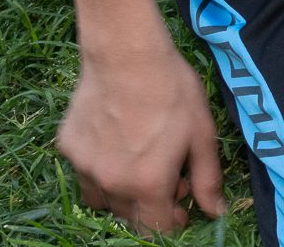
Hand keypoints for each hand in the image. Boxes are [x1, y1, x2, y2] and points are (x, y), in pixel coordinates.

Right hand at [58, 38, 225, 233]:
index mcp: (147, 183)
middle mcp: (111, 183)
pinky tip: (119, 140)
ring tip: (142, 160)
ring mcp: (84, 167)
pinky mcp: (67, 149)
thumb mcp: (202, 133)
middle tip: (169, 173)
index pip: (154, 229)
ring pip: (102, 199)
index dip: (171, 223)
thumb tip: (216, 212)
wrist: (127, 54)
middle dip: (152, 204)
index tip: (182, 206)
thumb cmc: (172, 90)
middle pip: (128, 216)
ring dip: (124, 192)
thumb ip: (207, 178)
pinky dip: (102, 168)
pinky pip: (85, 172)